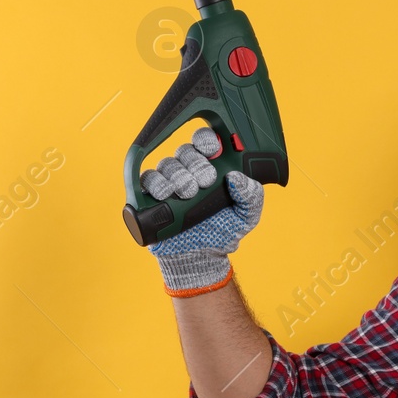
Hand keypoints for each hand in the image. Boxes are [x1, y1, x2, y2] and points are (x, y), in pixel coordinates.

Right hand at [141, 126, 263, 294]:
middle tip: (203, 182)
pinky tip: (166, 194)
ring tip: (186, 193)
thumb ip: (251, 196)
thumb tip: (237, 177)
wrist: (200, 257)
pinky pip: (146, 180)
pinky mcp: (151, 196)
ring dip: (177, 175)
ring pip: (167, 164)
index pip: (205, 142)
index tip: (213, 150)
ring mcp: (169, 182)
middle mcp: (188, 170)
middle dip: (195, 164)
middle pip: (185, 151)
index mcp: (211, 168)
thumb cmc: (223, 232)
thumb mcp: (246, 216)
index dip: (206, 141)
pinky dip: (155, 183)